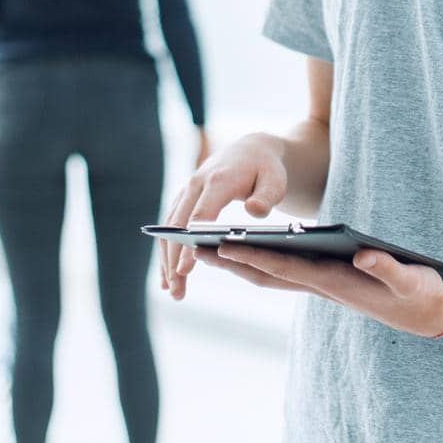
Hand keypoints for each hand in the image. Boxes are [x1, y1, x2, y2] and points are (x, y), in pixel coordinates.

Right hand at [158, 133, 288, 299]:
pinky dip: (167, 250)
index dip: (190, 244)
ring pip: (169, 228)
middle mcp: (195, 184)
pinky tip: (169, 275)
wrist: (252, 150)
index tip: (184, 269)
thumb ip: (268, 196)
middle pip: (177, 227)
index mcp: (218, 181)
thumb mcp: (275, 181)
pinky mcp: (185, 198)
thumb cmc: (267, 169)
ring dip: (167, 260)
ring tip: (173, 292)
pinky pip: (170, 226)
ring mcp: (187, 191)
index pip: (199, 216)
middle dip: (174, 261)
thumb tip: (255, 211)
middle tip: (177, 293)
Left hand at [196, 245, 442, 337]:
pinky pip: (286, 272)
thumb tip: (362, 257)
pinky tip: (249, 250)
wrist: (432, 314)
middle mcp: (322, 285)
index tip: (223, 246)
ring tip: (208, 246)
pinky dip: (262, 262)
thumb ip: (387, 268)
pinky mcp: (329, 281)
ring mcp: (323, 284)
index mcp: (335, 282)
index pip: (285, 268)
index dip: (253, 257)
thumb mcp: (411, 280)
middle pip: (266, 274)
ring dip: (240, 263)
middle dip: (231, 262)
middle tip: (194, 248)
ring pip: (271, 275)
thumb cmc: (421, 294)